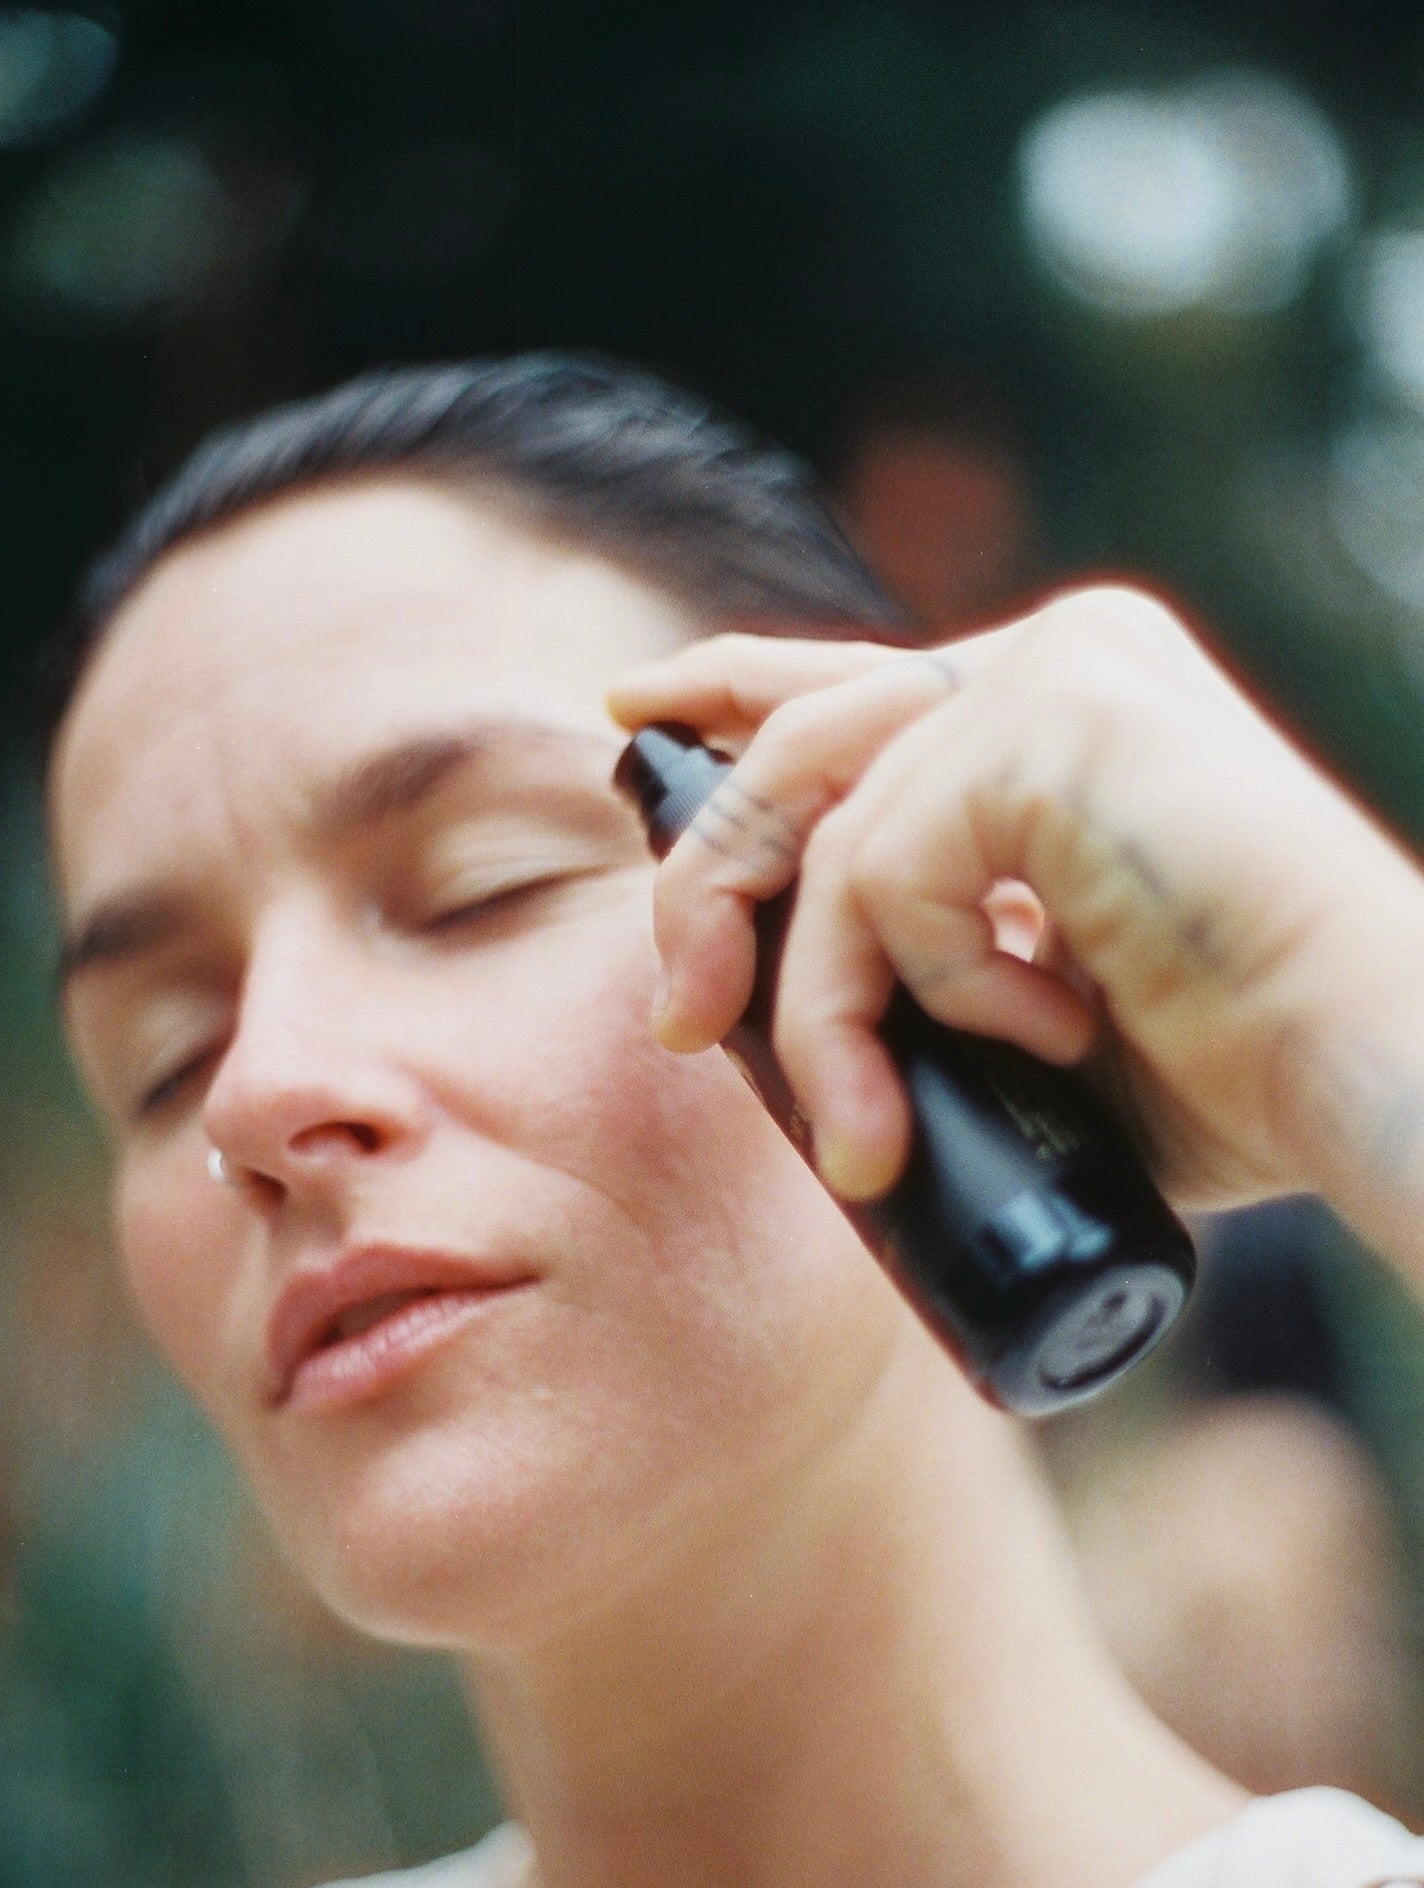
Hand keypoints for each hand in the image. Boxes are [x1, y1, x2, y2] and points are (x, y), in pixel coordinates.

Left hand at [608, 587, 1423, 1245]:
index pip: (854, 676)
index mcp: (1057, 708)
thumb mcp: (1030, 1003)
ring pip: (829, 829)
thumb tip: (773, 1008)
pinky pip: (891, 870)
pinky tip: (1054, 1029)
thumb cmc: (1234, 1068)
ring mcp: (1055, 673)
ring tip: (871, 1130)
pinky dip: (939, 986)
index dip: (732, 688)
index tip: (634, 710)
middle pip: (798, 739)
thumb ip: (931, 960)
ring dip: (823, 1006)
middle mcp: (1053, 659)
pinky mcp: (1053, 716)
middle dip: (710, 883)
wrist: (1363, 1069)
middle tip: (680, 1020)